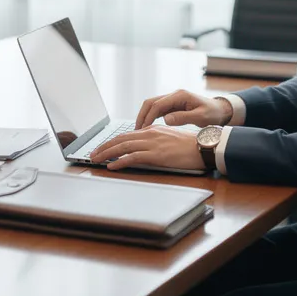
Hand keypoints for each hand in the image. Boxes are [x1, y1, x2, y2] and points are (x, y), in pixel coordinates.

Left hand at [89, 126, 204, 171]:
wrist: (204, 146)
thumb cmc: (190, 145)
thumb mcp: (169, 139)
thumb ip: (155, 141)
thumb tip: (143, 149)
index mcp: (152, 130)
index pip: (126, 135)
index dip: (111, 142)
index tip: (101, 148)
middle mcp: (150, 134)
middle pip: (120, 139)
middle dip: (104, 147)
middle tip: (92, 154)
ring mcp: (152, 144)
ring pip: (123, 147)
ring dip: (107, 153)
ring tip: (96, 159)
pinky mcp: (157, 154)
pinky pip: (133, 157)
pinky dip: (120, 161)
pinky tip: (112, 166)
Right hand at [135, 89, 231, 128]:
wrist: (220, 110)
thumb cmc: (213, 113)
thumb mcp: (200, 117)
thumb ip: (183, 118)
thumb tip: (165, 119)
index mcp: (180, 96)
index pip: (158, 104)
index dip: (148, 116)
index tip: (143, 128)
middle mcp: (174, 95)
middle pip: (151, 102)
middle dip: (142, 115)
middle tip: (136, 129)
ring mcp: (173, 100)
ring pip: (152, 106)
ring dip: (144, 116)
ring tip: (139, 130)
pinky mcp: (173, 105)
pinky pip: (157, 110)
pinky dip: (151, 118)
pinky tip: (148, 128)